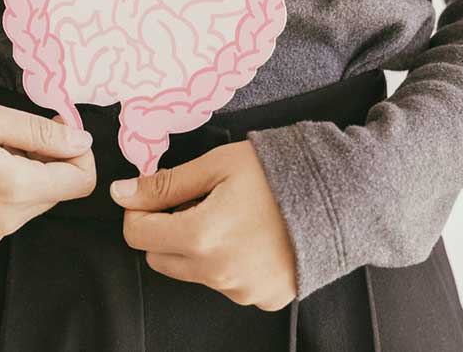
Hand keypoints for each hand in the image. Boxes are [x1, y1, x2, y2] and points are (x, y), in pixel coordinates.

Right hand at [0, 99, 96, 252]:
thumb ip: (40, 131)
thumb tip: (82, 140)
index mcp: (13, 188)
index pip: (81, 182)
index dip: (80, 154)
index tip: (61, 133)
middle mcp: (5, 221)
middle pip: (57, 192)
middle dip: (49, 162)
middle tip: (19, 138)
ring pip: (33, 204)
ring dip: (26, 178)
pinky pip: (8, 217)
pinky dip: (6, 195)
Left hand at [110, 140, 296, 310]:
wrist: (340, 195)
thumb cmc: (278, 172)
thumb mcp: (217, 165)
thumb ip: (166, 184)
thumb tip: (122, 193)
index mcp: (201, 236)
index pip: (137, 235)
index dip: (138, 211)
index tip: (152, 196)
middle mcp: (217, 272)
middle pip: (160, 258)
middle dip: (166, 230)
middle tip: (196, 201)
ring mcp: (241, 290)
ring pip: (193, 271)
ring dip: (198, 247)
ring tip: (231, 215)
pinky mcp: (263, 297)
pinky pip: (227, 283)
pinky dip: (228, 262)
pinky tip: (251, 235)